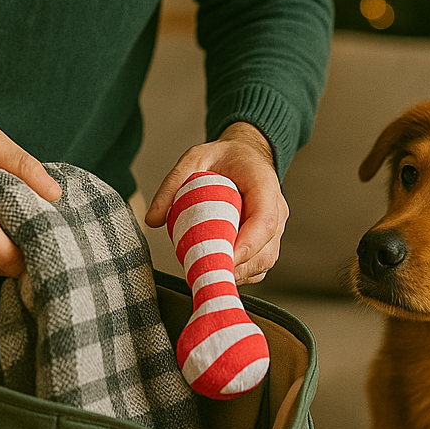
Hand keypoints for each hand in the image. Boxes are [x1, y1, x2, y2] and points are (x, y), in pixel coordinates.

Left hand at [144, 122, 287, 283]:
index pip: (264, 221)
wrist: (246, 155)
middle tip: (203, 273)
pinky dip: (240, 271)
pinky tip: (217, 268)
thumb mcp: (194, 158)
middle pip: (266, 249)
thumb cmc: (224, 156)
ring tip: (206, 273)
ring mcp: (276, 226)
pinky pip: (260, 263)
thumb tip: (152, 220)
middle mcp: (277, 208)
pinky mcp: (269, 239)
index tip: (222, 259)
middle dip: (236, 267)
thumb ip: (173, 184)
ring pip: (264, 261)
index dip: (246, 246)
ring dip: (238, 272)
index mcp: (263, 184)